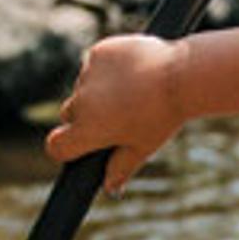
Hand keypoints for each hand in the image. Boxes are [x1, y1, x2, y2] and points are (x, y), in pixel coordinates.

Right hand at [46, 34, 186, 190]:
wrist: (182, 76)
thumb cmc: (163, 116)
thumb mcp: (143, 147)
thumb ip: (121, 168)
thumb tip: (110, 188)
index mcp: (87, 130)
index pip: (56, 146)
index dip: (65, 148)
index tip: (79, 146)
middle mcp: (80, 102)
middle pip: (70, 114)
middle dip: (87, 116)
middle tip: (120, 115)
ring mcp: (87, 74)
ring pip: (85, 86)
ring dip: (99, 89)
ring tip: (135, 90)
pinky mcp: (99, 51)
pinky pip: (97, 63)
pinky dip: (109, 67)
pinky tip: (134, 69)